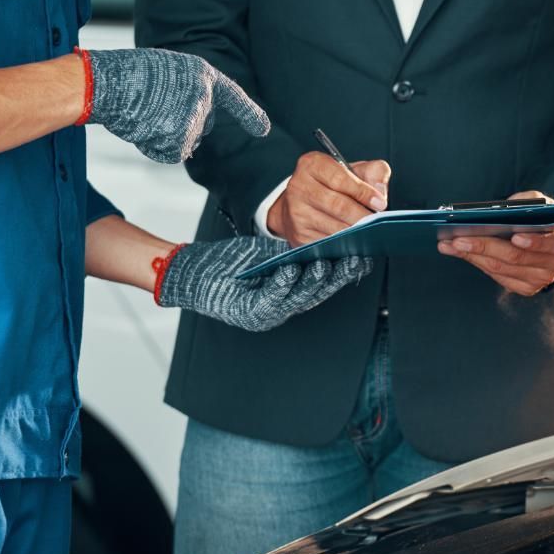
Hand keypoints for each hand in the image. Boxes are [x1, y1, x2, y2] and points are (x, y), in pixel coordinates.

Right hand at [85, 48, 269, 163]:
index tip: (264, 130)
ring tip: (141, 114)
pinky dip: (155, 149)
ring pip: (185, 142)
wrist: (103, 82)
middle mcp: (204, 93)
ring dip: (162, 137)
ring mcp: (194, 114)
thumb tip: (191, 134)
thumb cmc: (126, 77)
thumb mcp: (165, 75)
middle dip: (180, 127)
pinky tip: (140, 128)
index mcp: (202, 73)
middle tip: (150, 109)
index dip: (249, 114)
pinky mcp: (181, 134)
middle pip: (202, 126)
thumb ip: (185, 94)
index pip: (233, 96)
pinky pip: (173, 153)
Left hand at [155, 236, 371, 331]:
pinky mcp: (246, 313)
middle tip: (354, 259)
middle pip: (316, 294)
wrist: (191, 272)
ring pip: (296, 298)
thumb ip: (294, 253)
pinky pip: (269, 298)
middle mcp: (280, 310)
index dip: (343, 273)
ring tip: (326, 263)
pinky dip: (282, 284)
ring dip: (312, 282)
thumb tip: (326, 239)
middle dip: (336, 277)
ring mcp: (265, 315)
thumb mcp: (268, 256)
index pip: (322, 286)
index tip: (362, 255)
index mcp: (288, 297)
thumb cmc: (230, 263)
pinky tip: (291, 268)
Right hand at [267, 153, 389, 245]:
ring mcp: (297, 212)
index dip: (363, 192)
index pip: (340, 179)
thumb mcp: (354, 170)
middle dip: (361, 215)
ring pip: (333, 226)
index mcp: (312, 164)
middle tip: (376, 220)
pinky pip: (328, 241)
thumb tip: (380, 191)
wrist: (302, 203)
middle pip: (337, 205)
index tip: (380, 203)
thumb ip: (374, 172)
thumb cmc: (333, 185)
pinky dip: (345, 242)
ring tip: (368, 229)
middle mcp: (299, 186)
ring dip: (355, 231)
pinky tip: (354, 239)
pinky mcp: (300, 233)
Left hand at [437, 191, 553, 296]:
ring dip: (473, 256)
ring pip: (502, 269)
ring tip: (450, 244)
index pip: (552, 243)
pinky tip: (460, 253)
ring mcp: (542, 278)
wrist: (553, 238)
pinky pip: (498, 277)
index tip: (514, 236)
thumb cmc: (544, 217)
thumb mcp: (541, 202)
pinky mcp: (527, 288)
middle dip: (484, 246)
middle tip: (458, 239)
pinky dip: (477, 263)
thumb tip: (499, 209)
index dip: (534, 241)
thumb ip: (526, 201)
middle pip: (516, 257)